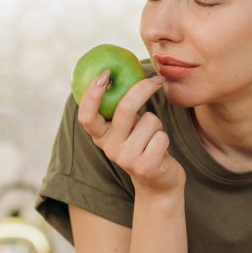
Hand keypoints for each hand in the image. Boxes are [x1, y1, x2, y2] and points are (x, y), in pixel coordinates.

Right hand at [77, 69, 185, 195]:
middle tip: (156, 79)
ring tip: (153, 138)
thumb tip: (127, 71)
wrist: (158, 182)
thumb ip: (122, 108)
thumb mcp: (128, 128)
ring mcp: (126, 159)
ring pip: (150, 121)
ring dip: (158, 124)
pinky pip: (161, 136)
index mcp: (100, 136)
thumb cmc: (143, 144)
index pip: (86, 116)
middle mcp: (109, 148)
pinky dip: (165, 138)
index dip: (92, 94)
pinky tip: (160, 151)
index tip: (105, 73)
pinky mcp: (145, 166)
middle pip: (124, 109)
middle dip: (142, 89)